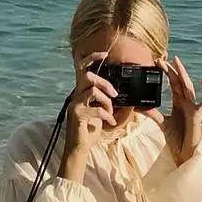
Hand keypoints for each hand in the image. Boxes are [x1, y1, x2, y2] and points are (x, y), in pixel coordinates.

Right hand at [61, 50, 118, 178]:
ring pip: (92, 90)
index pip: (82, 68)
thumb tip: (127, 98)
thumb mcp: (102, 112)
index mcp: (81, 91)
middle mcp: (76, 95)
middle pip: (88, 76)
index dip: (92, 58)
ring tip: (111, 111)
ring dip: (106, 101)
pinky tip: (111, 122)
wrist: (80, 147)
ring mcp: (75, 104)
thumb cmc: (90, 128)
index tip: (105, 54)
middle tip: (115, 95)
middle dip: (105, 83)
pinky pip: (96, 109)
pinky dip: (107, 115)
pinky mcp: (76, 115)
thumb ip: (109, 102)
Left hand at [143, 54, 201, 165]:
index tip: (157, 63)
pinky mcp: (198, 114)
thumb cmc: (176, 138)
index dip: (166, 72)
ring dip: (183, 74)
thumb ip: (152, 114)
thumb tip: (137, 107)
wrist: (183, 151)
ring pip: (189, 87)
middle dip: (171, 70)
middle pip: (179, 81)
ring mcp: (193, 106)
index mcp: (178, 102)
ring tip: (176, 63)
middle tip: (162, 59)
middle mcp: (186, 101)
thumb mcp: (162, 123)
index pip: (172, 83)